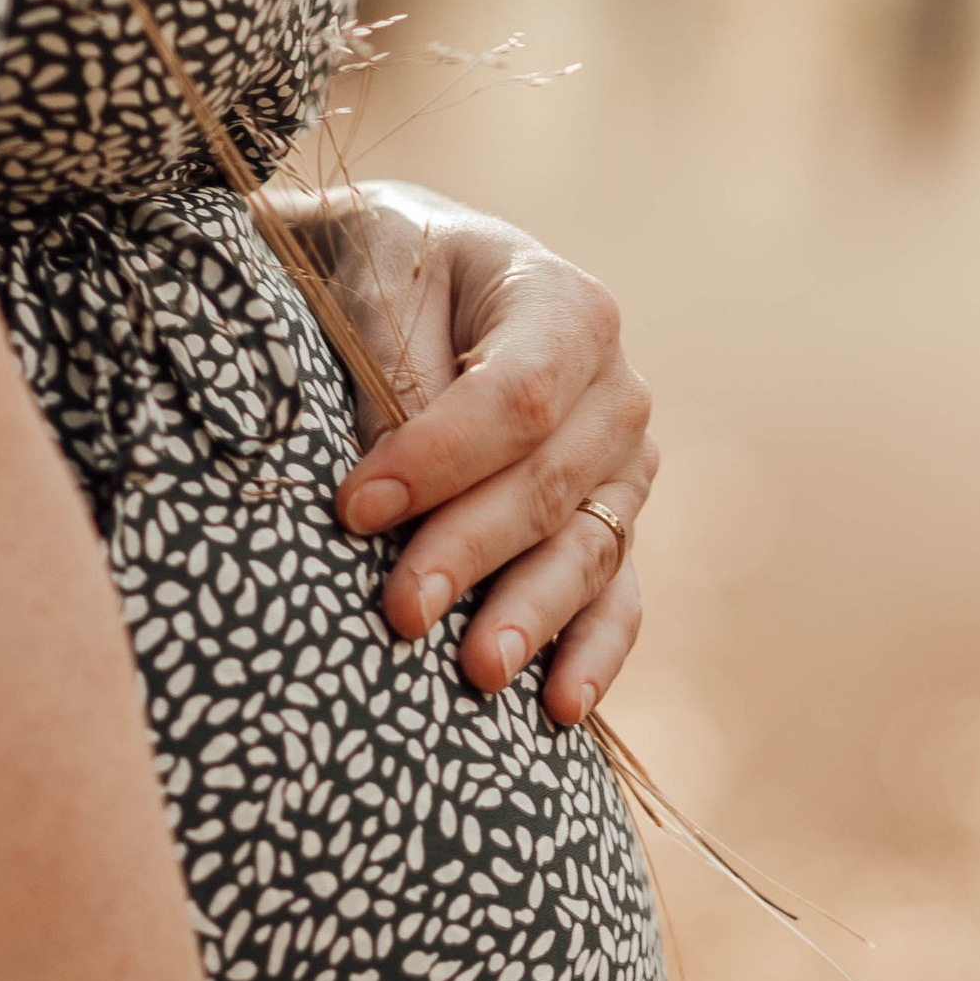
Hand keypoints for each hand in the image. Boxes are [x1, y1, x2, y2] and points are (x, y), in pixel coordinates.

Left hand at [278, 181, 654, 725]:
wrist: (423, 277)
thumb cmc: (387, 272)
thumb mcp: (374, 282)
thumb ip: (387, 371)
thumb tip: (382, 485)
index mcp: (566, 308)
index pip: (519, 397)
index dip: (441, 458)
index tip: (356, 508)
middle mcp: (615, 392)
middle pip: (550, 484)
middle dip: (469, 552)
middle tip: (400, 612)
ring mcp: (624, 470)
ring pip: (586, 550)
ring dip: (531, 616)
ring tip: (477, 673)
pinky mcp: (611, 530)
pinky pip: (617, 598)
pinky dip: (592, 654)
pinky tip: (559, 708)